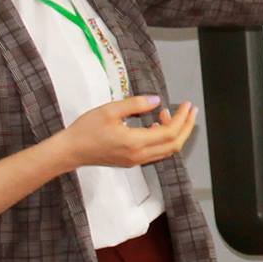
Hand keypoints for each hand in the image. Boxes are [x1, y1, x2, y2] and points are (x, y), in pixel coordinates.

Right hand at [60, 95, 197, 168]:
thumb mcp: (110, 110)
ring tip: (170, 113)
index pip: (170, 132)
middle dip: (186, 127)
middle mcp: (139, 155)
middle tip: (191, 111)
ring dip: (175, 133)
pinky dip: (163, 139)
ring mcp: (136, 161)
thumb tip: (156, 100)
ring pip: (167, 151)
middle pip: (174, 145)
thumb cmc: (86, 130)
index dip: (182, 118)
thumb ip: (136, 104)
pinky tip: (156, 124)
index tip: (187, 105)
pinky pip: (156, 153)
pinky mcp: (132, 161)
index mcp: (135, 142)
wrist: (71, 151)